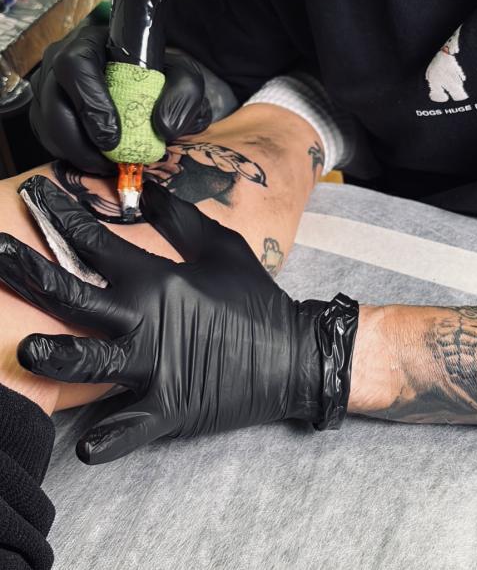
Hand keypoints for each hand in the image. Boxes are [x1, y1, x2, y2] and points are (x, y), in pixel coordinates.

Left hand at [0, 176, 356, 463]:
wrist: (291, 353)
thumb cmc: (253, 296)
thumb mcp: (220, 246)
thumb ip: (179, 219)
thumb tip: (148, 191)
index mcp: (157, 279)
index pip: (97, 242)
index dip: (62, 215)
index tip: (35, 194)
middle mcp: (146, 319)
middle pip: (74, 296)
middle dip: (28, 273)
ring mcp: (154, 366)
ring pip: (90, 361)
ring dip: (56, 355)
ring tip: (27, 349)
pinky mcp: (168, 407)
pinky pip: (128, 426)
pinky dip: (106, 436)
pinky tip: (83, 444)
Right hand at [30, 26, 211, 173]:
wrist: (154, 80)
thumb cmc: (162, 71)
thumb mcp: (182, 74)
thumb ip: (183, 94)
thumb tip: (165, 127)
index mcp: (93, 41)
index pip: (75, 65)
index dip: (90, 102)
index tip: (112, 136)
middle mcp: (62, 60)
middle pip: (53, 102)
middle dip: (78, 140)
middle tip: (109, 162)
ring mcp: (50, 87)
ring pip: (46, 124)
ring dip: (74, 152)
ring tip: (107, 165)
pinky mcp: (47, 112)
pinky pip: (48, 138)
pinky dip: (70, 156)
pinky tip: (96, 161)